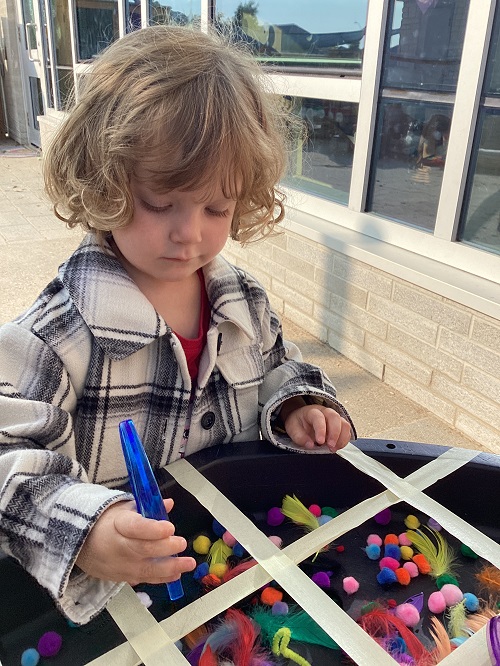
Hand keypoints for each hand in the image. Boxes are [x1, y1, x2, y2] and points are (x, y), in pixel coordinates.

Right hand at [76, 498, 195, 585]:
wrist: (81, 545)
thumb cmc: (106, 522)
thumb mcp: (123, 508)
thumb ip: (148, 507)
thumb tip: (168, 504)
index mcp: (119, 524)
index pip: (136, 528)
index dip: (154, 529)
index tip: (169, 527)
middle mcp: (120, 547)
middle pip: (145, 549)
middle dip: (166, 547)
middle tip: (181, 543)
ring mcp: (122, 565)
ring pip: (147, 568)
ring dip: (171, 567)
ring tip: (188, 563)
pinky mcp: (124, 577)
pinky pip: (145, 579)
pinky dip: (162, 578)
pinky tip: (177, 574)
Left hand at [282, 402, 351, 452]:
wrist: (302, 417)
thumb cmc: (298, 422)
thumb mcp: (292, 428)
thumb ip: (299, 437)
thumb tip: (310, 445)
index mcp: (312, 412)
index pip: (319, 418)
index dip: (321, 430)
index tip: (320, 441)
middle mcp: (325, 412)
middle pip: (335, 418)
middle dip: (335, 433)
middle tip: (330, 446)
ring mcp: (334, 418)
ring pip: (344, 423)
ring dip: (341, 438)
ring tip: (334, 448)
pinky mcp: (340, 424)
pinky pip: (347, 431)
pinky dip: (344, 440)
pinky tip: (337, 446)